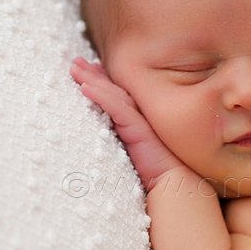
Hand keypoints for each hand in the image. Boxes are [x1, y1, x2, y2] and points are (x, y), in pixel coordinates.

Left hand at [70, 56, 184, 189]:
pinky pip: (118, 109)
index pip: (118, 96)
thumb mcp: (133, 155)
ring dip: (93, 80)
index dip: (102, 81)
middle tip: (75, 62)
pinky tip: (85, 87)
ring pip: (115, 95)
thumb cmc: (157, 176)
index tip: (86, 71)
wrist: (175, 187)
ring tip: (75, 68)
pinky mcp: (141, 130)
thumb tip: (101, 143)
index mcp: (140, 122)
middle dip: (94, 74)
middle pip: (115, 90)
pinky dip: (101, 97)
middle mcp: (143, 117)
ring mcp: (143, 122)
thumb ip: (121, 144)